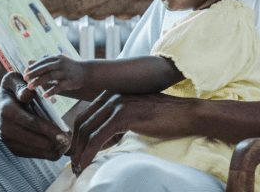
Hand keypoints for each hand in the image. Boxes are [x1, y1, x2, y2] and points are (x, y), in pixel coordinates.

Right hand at [0, 72, 71, 159]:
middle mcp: (6, 130)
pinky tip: (57, 142)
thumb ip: (21, 85)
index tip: (66, 134)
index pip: (33, 124)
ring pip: (39, 152)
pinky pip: (36, 155)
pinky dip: (49, 151)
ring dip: (56, 149)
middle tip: (71, 136)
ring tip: (66, 140)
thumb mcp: (13, 81)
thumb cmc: (9, 91)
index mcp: (7, 112)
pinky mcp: (14, 150)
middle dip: (57, 142)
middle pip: (38, 142)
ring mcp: (9, 142)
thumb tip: (29, 93)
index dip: (51, 130)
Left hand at [24, 55, 86, 98]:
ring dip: (39, 82)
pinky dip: (51, 91)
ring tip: (30, 87)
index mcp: (57, 58)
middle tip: (25, 79)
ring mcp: (66, 72)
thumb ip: (43, 62)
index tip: (25, 72)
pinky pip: (59, 86)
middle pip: (45, 68)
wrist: (86, 71)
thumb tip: (28, 62)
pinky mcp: (70, 81)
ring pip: (50, 76)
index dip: (33, 67)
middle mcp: (61, 64)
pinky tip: (44, 95)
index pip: (42, 62)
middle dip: (34, 74)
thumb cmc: (68, 67)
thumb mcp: (57, 62)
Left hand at [69, 91, 199, 174]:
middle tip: (75, 163)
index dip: (77, 136)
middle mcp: (112, 95)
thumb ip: (116, 123)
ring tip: (79, 167)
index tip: (76, 153)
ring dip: (80, 152)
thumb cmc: (163, 117)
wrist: (185, 114)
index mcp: (113, 94)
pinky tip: (87, 163)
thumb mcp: (134, 117)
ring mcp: (117, 104)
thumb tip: (100, 141)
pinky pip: (98, 137)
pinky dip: (89, 153)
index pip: (85, 115)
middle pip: (82, 122)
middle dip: (75, 145)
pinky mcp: (123, 116)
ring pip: (87, 130)